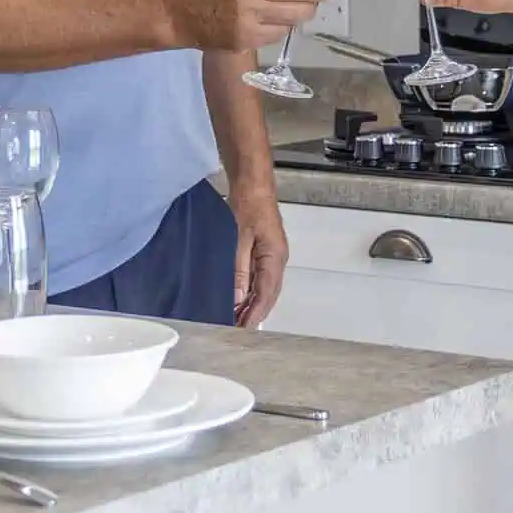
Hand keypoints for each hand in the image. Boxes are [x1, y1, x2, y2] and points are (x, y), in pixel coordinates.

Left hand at [231, 187, 287, 326]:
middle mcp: (277, 259)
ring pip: (264, 288)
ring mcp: (272, 256)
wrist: (253, 183)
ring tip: (235, 318)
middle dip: (254, 313)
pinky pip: (259, 278)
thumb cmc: (248, 204)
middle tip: (236, 330)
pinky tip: (238, 297)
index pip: (266, 294)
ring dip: (252, 303)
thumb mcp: (238, 238)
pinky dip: (250, 291)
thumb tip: (237, 297)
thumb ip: (238, 269)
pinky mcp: (264, 251)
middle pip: (268, 294)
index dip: (254, 314)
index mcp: (275, 257)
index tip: (242, 329)